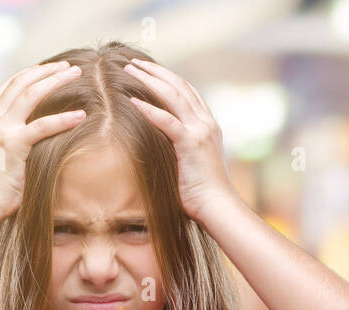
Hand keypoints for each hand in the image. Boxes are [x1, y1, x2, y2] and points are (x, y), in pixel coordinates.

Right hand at [0, 60, 86, 219]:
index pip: (7, 87)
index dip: (28, 75)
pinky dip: (64, 119)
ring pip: (30, 95)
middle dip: (45, 71)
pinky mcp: (13, 145)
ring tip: (76, 74)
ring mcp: (0, 130)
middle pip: (19, 83)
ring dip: (55, 81)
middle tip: (68, 66)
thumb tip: (28, 145)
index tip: (48, 69)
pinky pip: (42, 126)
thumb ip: (8, 145)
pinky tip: (82, 115)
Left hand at [123, 58, 238, 222]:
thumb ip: (179, 148)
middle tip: (134, 61)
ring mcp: (201, 131)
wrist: (218, 207)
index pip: (188, 92)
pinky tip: (132, 101)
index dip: (168, 77)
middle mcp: (206, 123)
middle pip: (180, 86)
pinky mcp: (191, 144)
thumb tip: (156, 146)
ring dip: (150, 80)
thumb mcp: (191, 163)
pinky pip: (167, 121)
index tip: (148, 69)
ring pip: (174, 95)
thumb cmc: (203, 194)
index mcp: (208, 126)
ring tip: (130, 70)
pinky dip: (149, 109)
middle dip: (156, 71)